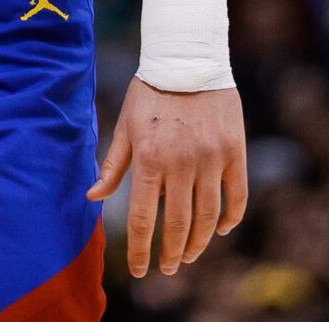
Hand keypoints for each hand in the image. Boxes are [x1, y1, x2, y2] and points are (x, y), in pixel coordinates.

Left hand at [87, 79, 246, 277]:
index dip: (140, 250)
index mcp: (149, 159)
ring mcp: (211, 158)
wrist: (188, 57)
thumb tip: (92, 197)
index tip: (141, 270)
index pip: (142, 219)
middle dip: (172, 253)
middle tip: (170, 268)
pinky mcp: (235, 151)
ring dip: (199, 242)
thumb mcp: (126, 126)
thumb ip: (113, 166)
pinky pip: (237, 195)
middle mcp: (181, 163)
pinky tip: (220, 229)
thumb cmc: (150, 92)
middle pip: (177, 224)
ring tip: (190, 254)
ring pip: (208, 216)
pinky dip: (230, 218)